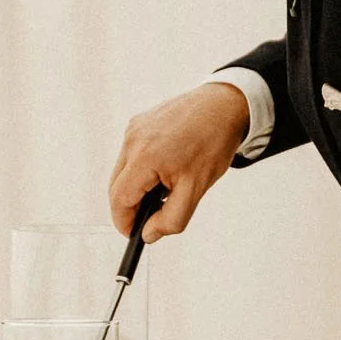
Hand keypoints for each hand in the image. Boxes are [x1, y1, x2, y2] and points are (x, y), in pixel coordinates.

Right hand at [108, 83, 249, 240]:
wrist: (223, 105)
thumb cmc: (212, 143)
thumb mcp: (196, 189)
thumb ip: (171, 219)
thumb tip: (148, 234)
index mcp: (144, 158)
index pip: (120, 200)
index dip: (124, 222)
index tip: (133, 233)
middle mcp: (133, 141)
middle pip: (117, 186)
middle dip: (131, 205)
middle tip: (153, 215)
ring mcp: (133, 129)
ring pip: (124, 170)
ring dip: (138, 185)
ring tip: (166, 186)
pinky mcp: (138, 122)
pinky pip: (131, 154)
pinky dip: (142, 167)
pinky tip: (166, 166)